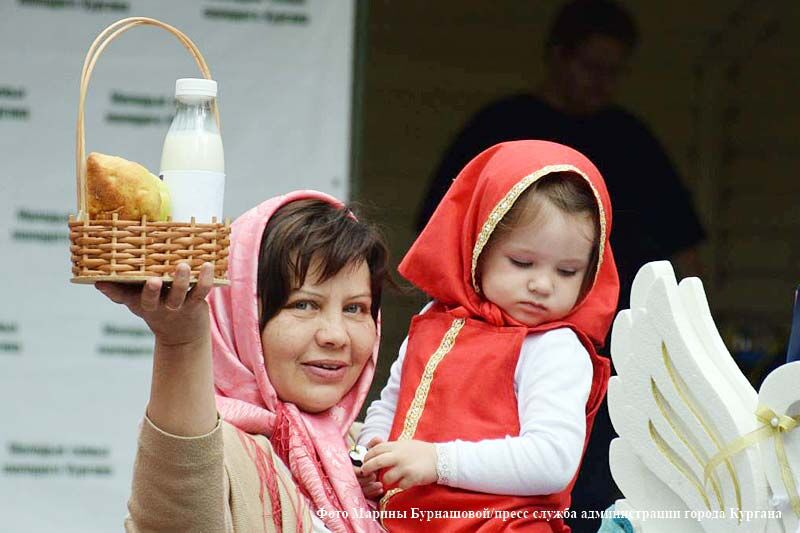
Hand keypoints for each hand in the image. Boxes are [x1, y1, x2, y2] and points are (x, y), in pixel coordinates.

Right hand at [95, 262, 213, 347]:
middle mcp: (157, 306)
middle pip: (152, 300)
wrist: (182, 334)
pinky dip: (205, 279)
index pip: (124, 297)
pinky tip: (208, 266)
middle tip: (153, 280)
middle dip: (151, 291)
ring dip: (181, 281)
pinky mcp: (195, 304)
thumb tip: (96, 280)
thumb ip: (119, 291)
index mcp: (140, 303)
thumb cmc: (156, 307)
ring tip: (183, 266)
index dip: (114, 291)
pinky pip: (201, 292)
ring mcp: (177, 306)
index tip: (102, 282)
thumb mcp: (136, 302)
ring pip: (178, 295)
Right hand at [355, 437, 384, 498]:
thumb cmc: (369, 456)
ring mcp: (356, 484)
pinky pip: (366, 495)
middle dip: (365, 480)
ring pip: (360, 489)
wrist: (373, 464)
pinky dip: (373, 492)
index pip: (349, 470)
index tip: (366, 470)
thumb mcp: (371, 450)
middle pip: (354, 481)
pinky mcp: (362, 491)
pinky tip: (381, 489)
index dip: (357, 471)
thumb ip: (374, 445)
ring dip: (370, 488)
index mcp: (349, 464)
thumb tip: (378, 439)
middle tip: (374, 477)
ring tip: (380, 484)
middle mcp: (350, 475)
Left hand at [361, 439, 437, 489]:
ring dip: (385, 481)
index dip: (367, 456)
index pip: (376, 449)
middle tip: (365, 473)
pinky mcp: (412, 477)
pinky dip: (399, 486)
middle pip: (376, 462)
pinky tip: (402, 483)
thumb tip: (372, 441)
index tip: (365, 461)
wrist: (440, 459)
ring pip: (386, 478)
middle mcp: (399, 455)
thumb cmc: (420, 451)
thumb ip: (388, 444)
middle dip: (367, 468)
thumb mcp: (403, 443)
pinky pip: (399, 486)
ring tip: (388, 480)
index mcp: (396, 446)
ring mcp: (406, 467)